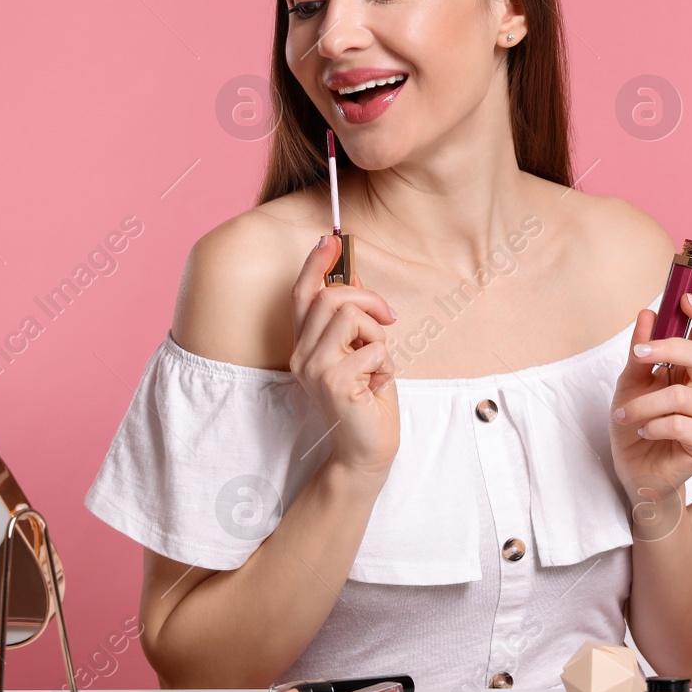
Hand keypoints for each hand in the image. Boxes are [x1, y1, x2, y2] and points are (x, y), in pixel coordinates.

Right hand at [289, 235, 399, 480]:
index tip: (330, 240)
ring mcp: (315, 370)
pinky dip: (385, 364)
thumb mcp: (362, 352)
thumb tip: (354, 278)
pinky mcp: (334, 383)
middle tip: (389, 319)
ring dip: (377, 335)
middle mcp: (303, 355)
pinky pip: (371, 349)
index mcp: (306, 345)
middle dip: (368, 299)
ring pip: (349, 316)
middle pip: (330, 297)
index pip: (302, 294)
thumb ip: (354, 320)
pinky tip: (378, 385)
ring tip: (378, 363)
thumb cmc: (367, 403)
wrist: (366, 451)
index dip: (315, 264)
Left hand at [608, 293, 691, 536]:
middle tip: (639, 356)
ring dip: (645, 403)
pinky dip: (655, 426)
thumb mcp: (629, 383)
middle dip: (669, 350)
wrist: (635, 470)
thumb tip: (646, 314)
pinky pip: (681, 424)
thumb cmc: (636, 423)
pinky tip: (644, 431)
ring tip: (625, 415)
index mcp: (690, 368)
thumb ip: (639, 352)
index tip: (685, 298)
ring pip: (682, 395)